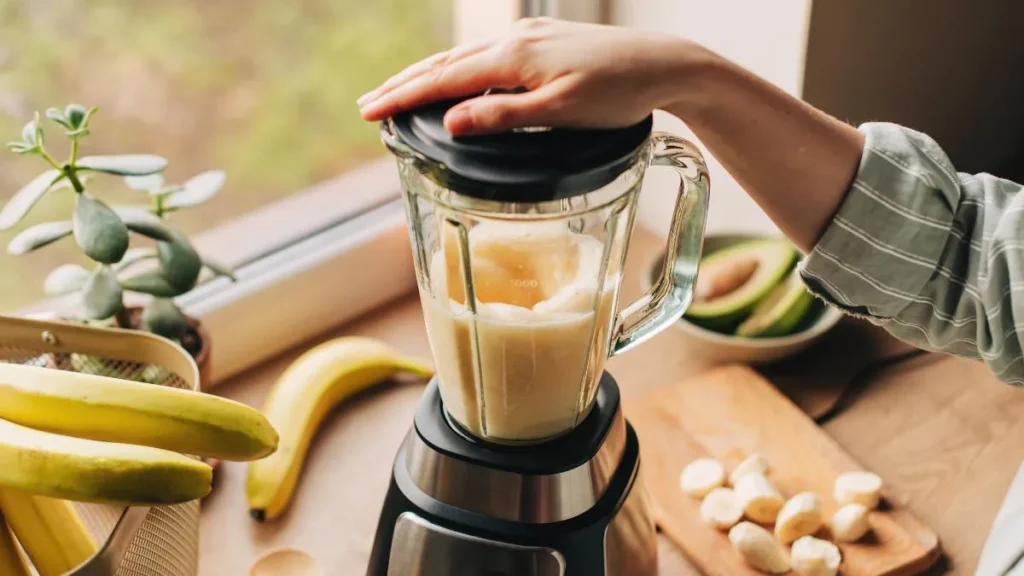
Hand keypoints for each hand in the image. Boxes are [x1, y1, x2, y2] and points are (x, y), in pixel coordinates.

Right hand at [357, 18, 700, 134]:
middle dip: (402, 85)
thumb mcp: (562, 112)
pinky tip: (454, 80)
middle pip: (444, 63)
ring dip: (427, 76)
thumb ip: (505, 117)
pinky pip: (485, 54)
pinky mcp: (542, 41)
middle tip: (366, 105)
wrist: (663, 64)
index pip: (444, 79)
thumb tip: (451, 120)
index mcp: (514, 58)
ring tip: (397, 93)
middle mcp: (515, 41)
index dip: (403, 97)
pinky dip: (457, 69)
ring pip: (463, 56)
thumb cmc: (619, 92)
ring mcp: (528, 37)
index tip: (369, 112)